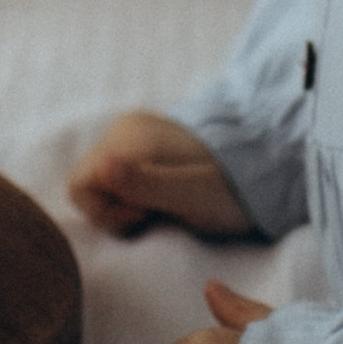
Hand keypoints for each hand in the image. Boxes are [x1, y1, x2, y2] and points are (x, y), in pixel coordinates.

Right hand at [69, 110, 256, 240]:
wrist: (262, 168)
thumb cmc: (228, 189)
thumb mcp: (190, 195)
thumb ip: (145, 183)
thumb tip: (103, 167)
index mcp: (128, 138)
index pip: (80, 185)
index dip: (107, 210)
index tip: (146, 213)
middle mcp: (123, 130)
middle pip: (87, 182)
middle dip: (114, 208)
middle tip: (155, 213)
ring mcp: (131, 135)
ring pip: (100, 181)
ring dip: (124, 203)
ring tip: (161, 208)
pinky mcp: (141, 145)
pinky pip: (116, 175)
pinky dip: (131, 195)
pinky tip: (160, 199)